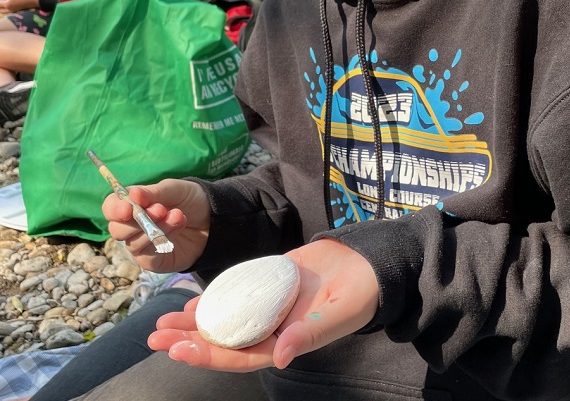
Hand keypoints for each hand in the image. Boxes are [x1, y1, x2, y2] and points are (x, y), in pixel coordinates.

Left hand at [0, 0, 38, 12]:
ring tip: (3, 2)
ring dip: (2, 8)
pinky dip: (6, 9)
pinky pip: (8, 12)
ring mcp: (14, 11)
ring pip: (4, 11)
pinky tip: (9, 4)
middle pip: (0, 9)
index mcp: (7, 4)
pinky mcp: (18, 11)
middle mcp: (9, 9)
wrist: (36, 0)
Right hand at [103, 179, 210, 272]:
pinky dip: (163, 240)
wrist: (213, 219)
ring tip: (177, 215)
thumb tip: (132, 194)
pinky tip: (178, 226)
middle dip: (139, 220)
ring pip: (133, 243)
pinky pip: (147, 255)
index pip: (111, 208)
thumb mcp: (175, 189)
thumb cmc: (190, 200)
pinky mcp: (152, 261)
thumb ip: (154, 192)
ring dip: (157, 228)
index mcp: (133, 204)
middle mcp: (132, 226)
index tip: (127, 208)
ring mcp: (141, 245)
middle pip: (116, 230)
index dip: (115, 209)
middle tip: (162, 209)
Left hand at [148, 238, 379, 371]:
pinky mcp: (268, 282)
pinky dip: (214, 298)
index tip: (179, 348)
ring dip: (194, 322)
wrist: (368, 260)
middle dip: (188, 340)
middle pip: (224, 341)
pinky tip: (192, 300)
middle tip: (153, 336)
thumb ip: (311, 335)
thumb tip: (280, 357)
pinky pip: (237, 294)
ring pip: (225, 320)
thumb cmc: (361, 292)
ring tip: (161, 321)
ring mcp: (268, 306)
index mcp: (286, 343)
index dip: (210, 354)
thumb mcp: (341, 313)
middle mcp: (272, 329)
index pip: (241, 355)